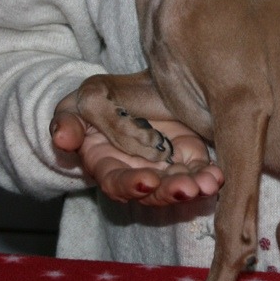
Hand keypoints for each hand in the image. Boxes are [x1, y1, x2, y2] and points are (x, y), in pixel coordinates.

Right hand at [50, 90, 223, 205]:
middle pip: (152, 192)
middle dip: (169, 192)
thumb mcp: (81, 103)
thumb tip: (61, 138)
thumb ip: (69, 121)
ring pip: (179, 186)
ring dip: (194, 188)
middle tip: (187, 188)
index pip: (115, 181)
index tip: (147, 181)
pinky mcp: (189, 157)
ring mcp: (165, 168)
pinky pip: (200, 172)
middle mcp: (137, 172)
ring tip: (208, 183)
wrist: (137, 88)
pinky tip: (218, 175)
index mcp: (106, 163)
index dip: (130, 185)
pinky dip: (209, 176)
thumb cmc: (102, 99)